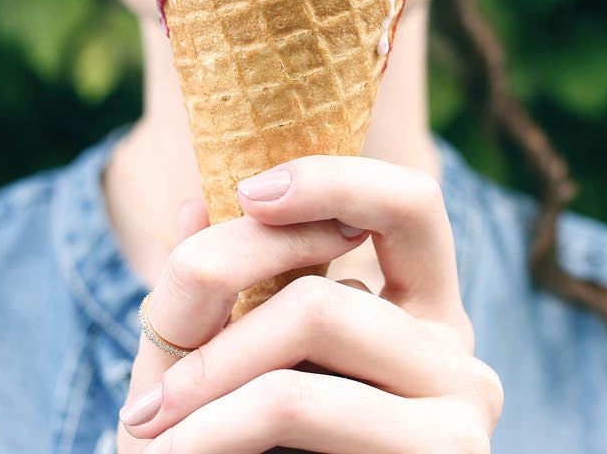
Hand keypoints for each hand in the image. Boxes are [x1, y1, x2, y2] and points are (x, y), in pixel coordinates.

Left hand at [115, 156, 503, 452]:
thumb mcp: (214, 367)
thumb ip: (211, 289)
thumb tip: (190, 200)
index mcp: (419, 313)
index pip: (411, 204)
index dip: (335, 178)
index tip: (246, 192)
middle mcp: (456, 354)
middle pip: (327, 286)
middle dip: (217, 314)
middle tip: (149, 372)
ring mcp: (459, 414)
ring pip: (315, 329)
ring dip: (204, 383)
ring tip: (147, 429)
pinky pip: (303, 401)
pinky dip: (220, 425)